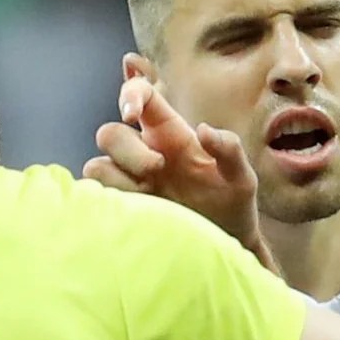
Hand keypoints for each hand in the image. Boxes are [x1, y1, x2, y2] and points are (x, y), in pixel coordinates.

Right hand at [84, 60, 268, 261]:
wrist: (226, 245)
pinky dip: (108, 202)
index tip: (131, 115)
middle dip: (130, 150)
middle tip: (158, 168)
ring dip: (118, 178)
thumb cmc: (233, 204)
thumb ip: (230, 149)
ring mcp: (132, 183)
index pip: (140, 96)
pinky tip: (135, 212)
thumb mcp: (241, 176)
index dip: (129, 95)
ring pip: (97, 166)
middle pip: (109, 133)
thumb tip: (202, 130)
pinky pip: (97, 199)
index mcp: (170, 134)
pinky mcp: (124, 209)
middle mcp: (145, 154)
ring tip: (148, 197)